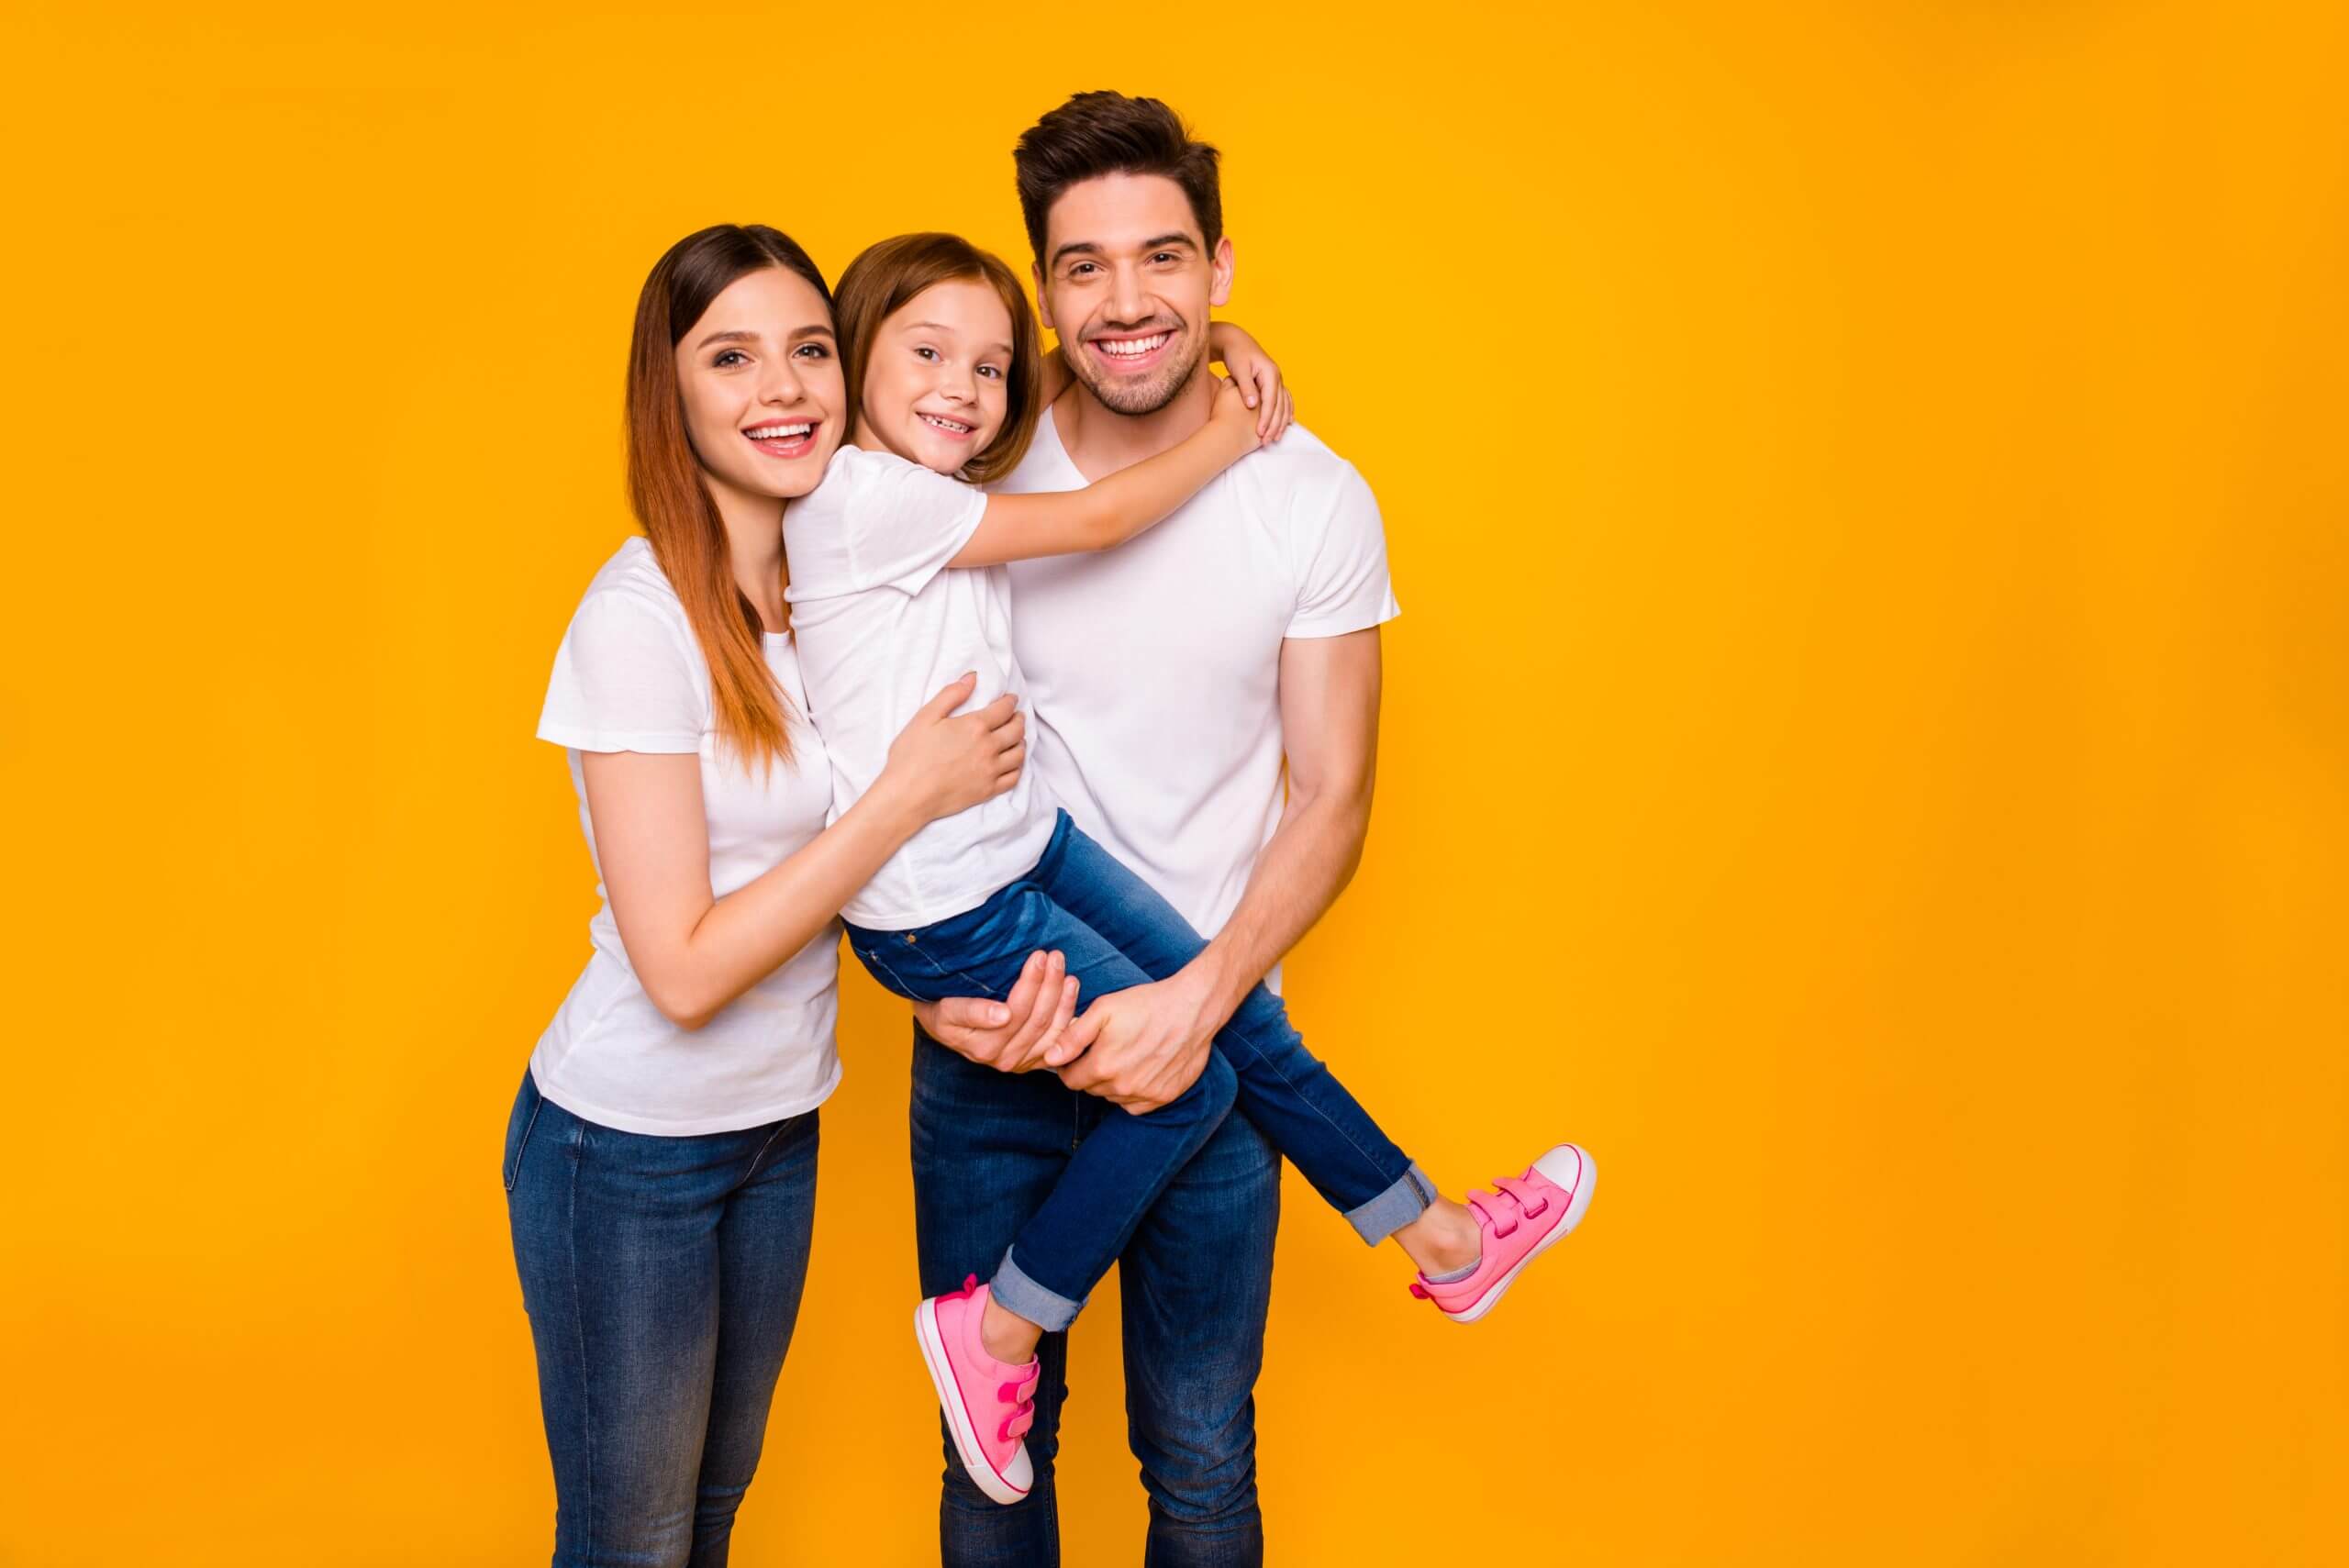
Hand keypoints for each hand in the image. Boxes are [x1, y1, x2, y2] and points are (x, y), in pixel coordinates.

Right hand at [882, 672, 1023, 822]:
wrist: (907, 795)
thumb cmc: (911, 755)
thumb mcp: (926, 717)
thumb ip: (951, 694)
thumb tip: (972, 677)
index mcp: (975, 726)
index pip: (1004, 709)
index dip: (1010, 701)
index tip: (1011, 699)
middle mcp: (988, 747)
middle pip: (1016, 730)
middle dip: (1019, 719)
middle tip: (1018, 716)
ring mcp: (990, 771)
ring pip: (1019, 754)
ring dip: (1021, 742)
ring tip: (1018, 738)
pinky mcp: (988, 790)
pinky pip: (1014, 778)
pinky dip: (1018, 767)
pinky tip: (1013, 763)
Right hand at [911, 949, 1082, 1072]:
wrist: (942, 1026)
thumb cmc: (941, 1009)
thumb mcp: (945, 1009)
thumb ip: (969, 1012)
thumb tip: (1001, 1016)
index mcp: (982, 1047)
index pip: (1016, 1012)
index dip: (1031, 984)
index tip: (1038, 956)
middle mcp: (1003, 1059)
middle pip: (1036, 1019)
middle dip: (1048, 984)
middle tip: (1053, 954)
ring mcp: (1022, 1062)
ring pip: (1052, 1028)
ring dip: (1062, 996)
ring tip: (1062, 966)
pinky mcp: (1035, 1059)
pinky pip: (1059, 1037)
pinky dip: (1069, 1012)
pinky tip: (1072, 988)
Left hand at [1050, 967, 1227, 1113]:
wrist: (1193, 1009)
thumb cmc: (1146, 1004)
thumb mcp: (1104, 1010)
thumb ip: (1073, 1037)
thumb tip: (1050, 1059)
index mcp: (1102, 1066)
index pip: (1070, 1080)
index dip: (1070, 1066)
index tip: (1079, 1053)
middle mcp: (1121, 1087)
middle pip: (1091, 1089)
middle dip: (1091, 1072)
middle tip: (1103, 1049)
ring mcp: (1144, 1095)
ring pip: (1113, 1096)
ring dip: (1112, 1082)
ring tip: (1125, 1055)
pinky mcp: (1163, 1097)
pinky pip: (1136, 1105)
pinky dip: (1133, 1092)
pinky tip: (1140, 1069)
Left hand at [1209, 322, 1293, 443]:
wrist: (1236, 341)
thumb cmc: (1235, 354)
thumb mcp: (1239, 369)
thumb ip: (1246, 387)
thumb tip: (1253, 405)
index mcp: (1270, 372)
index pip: (1271, 401)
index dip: (1266, 418)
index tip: (1260, 433)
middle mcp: (1277, 376)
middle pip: (1280, 406)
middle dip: (1274, 425)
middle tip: (1267, 441)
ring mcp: (1277, 379)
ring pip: (1284, 404)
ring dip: (1281, 422)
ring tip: (1275, 438)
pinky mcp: (1273, 382)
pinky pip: (1284, 400)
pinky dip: (1286, 412)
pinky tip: (1287, 423)